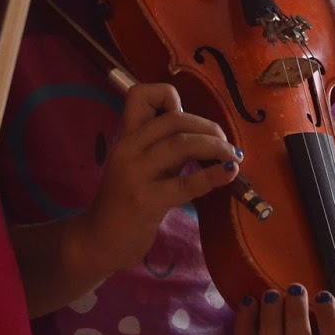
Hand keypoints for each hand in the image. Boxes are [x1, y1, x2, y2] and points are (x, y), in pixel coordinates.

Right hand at [74, 82, 239, 275]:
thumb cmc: (126, 202)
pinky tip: (229, 173)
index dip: (168, 96)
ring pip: (182, 144)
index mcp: (126, 136)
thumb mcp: (142, 165)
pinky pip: (186, 183)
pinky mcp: (145, 201)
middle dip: (208, 127)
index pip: (140, 95)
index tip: (190, 118)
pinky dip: (213, 175)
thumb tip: (204, 132)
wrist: (100, 240)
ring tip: (233, 157)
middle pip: (174, 119)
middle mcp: (127, 149)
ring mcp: (134, 174)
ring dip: (216, 147)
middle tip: (227, 144)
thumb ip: (164, 146)